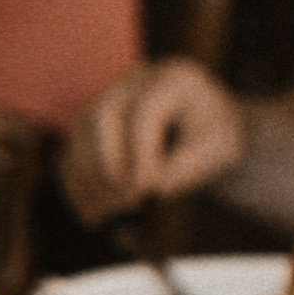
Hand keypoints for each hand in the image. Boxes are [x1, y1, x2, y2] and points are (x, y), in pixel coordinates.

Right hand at [59, 58, 245, 223]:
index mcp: (174, 79)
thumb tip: (155, 187)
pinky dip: (77, 182)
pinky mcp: (93, 120)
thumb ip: (190, 165)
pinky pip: (73, 149)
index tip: (147, 191)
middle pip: (103, 115)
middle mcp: (136, 80)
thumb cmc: (216, 138)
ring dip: (88, 178)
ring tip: (105, 214)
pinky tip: (91, 212)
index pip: (146, 111)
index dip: (142, 153)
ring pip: (81, 132)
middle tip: (122, 204)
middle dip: (107, 164)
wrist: (207, 129)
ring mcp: (109, 96)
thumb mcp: (220, 150)